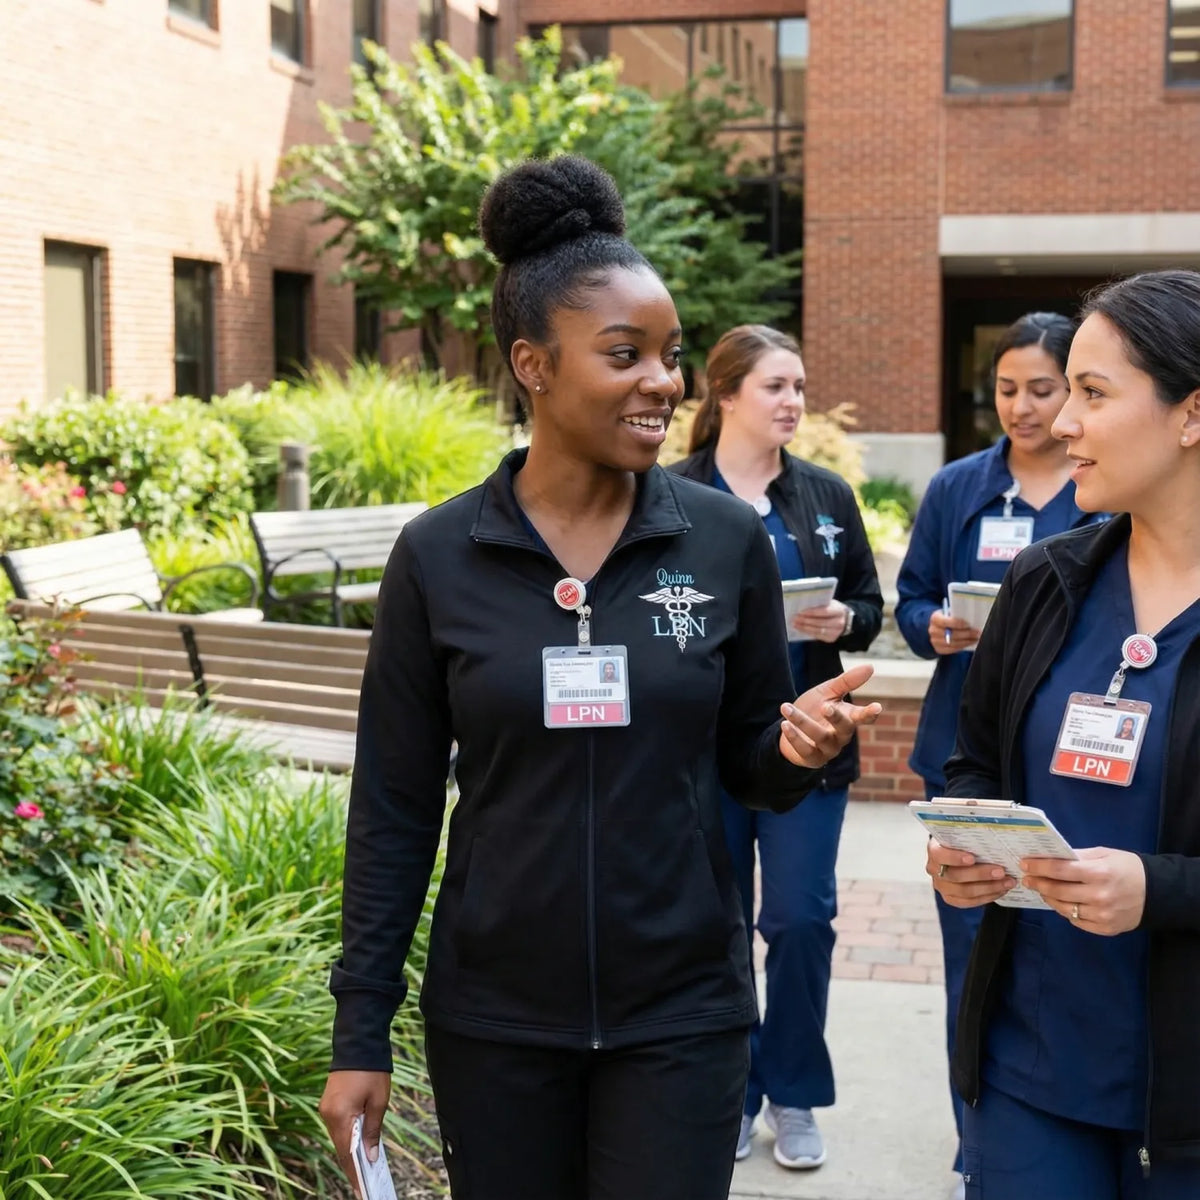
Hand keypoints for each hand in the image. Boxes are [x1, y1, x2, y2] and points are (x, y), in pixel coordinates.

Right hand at [319, 1070, 391, 1197]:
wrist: (358, 1043)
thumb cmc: (372, 1071)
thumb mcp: (378, 1102)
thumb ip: (372, 1131)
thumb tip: (370, 1156)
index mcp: (340, 1116)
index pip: (346, 1154)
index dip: (355, 1174)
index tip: (362, 1190)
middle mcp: (328, 1115)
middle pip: (340, 1149)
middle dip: (352, 1167)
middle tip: (365, 1185)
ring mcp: (326, 1109)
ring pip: (338, 1139)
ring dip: (350, 1154)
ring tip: (364, 1171)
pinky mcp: (328, 1104)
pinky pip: (337, 1128)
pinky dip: (347, 1139)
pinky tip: (357, 1148)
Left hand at [779, 662, 881, 767]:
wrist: (791, 727)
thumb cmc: (815, 709)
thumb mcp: (828, 692)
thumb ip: (847, 681)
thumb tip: (871, 667)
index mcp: (849, 717)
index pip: (863, 717)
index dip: (870, 713)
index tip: (877, 707)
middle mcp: (842, 735)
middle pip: (845, 728)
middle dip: (836, 718)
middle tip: (826, 706)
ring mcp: (828, 749)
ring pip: (821, 737)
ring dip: (803, 722)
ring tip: (787, 708)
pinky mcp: (812, 758)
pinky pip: (806, 750)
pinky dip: (795, 737)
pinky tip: (785, 724)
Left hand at [791, 600, 849, 643]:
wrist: (846, 620)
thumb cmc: (834, 609)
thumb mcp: (831, 603)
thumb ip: (821, 604)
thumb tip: (804, 605)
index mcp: (839, 611)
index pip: (825, 612)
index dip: (812, 612)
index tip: (801, 612)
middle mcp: (839, 622)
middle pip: (820, 622)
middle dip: (806, 621)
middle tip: (795, 618)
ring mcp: (836, 632)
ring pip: (818, 631)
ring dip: (804, 628)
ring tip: (795, 624)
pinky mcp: (831, 639)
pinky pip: (817, 636)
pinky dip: (808, 632)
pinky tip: (800, 629)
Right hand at [927, 837, 1016, 906]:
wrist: (956, 854)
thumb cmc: (961, 842)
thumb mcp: (961, 833)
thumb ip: (970, 832)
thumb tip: (989, 825)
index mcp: (934, 850)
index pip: (939, 855)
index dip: (954, 858)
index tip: (972, 858)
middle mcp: (934, 870)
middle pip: (955, 876)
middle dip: (980, 874)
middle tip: (1001, 871)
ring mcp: (942, 886)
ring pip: (965, 892)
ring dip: (989, 887)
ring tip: (1007, 882)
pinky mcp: (951, 898)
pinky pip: (969, 902)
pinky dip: (988, 897)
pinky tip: (1001, 890)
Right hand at [929, 610, 979, 655]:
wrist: (936, 628)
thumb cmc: (946, 619)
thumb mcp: (949, 613)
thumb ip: (957, 615)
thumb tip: (971, 618)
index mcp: (935, 619)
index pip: (945, 622)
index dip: (957, 623)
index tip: (968, 624)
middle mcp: (933, 630)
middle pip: (951, 634)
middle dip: (966, 634)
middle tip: (977, 632)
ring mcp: (935, 641)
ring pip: (953, 643)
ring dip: (966, 641)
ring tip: (975, 638)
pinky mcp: (939, 649)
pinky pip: (952, 650)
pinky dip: (962, 646)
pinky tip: (969, 642)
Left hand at [1019, 847, 1146, 935]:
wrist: (1156, 893)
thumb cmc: (1127, 868)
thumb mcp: (1104, 854)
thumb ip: (1078, 856)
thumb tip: (1051, 856)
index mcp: (1099, 873)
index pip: (1060, 870)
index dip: (1039, 867)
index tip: (1024, 864)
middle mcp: (1099, 895)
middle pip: (1058, 891)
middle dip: (1038, 883)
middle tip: (1027, 878)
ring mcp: (1102, 914)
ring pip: (1063, 908)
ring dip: (1048, 898)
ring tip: (1041, 890)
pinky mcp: (1105, 928)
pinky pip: (1076, 921)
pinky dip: (1065, 911)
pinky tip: (1060, 903)